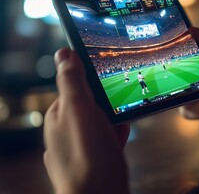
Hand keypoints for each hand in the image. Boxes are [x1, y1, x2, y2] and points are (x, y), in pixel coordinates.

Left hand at [44, 48, 129, 193]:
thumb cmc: (89, 155)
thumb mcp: (79, 109)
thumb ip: (71, 81)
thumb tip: (63, 54)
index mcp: (58, 117)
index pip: (72, 90)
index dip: (90, 84)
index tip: (106, 80)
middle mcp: (64, 134)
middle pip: (87, 108)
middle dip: (104, 103)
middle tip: (119, 101)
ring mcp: (79, 150)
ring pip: (97, 125)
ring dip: (111, 119)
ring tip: (122, 119)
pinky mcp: (94, 163)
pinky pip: (104, 142)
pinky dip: (114, 136)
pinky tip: (121, 136)